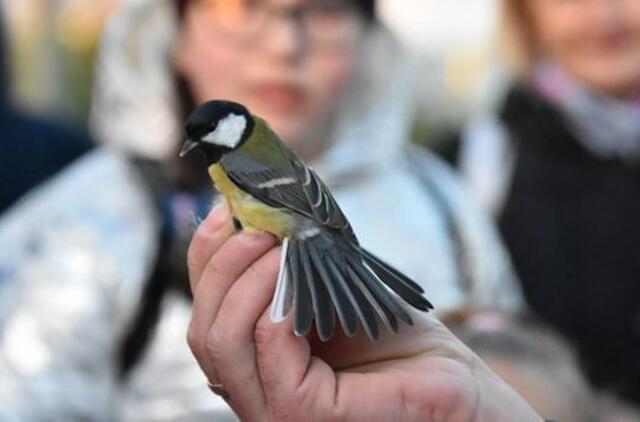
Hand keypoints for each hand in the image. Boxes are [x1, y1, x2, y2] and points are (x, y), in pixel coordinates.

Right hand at [186, 204, 542, 421]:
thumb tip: (255, 212)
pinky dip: (273, 304)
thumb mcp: (330, 290)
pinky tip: (293, 275)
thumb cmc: (392, 337)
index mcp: (256, 360)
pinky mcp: (304, 413)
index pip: (206, 313)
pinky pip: (268, 351)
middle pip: (203, 329)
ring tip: (276, 246)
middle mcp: (255, 388)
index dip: (205, 258)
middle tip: (257, 228)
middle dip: (221, 266)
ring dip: (242, 280)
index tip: (225, 210)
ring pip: (219, 343)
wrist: (448, 378)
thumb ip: (290, 266)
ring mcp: (275, 408)